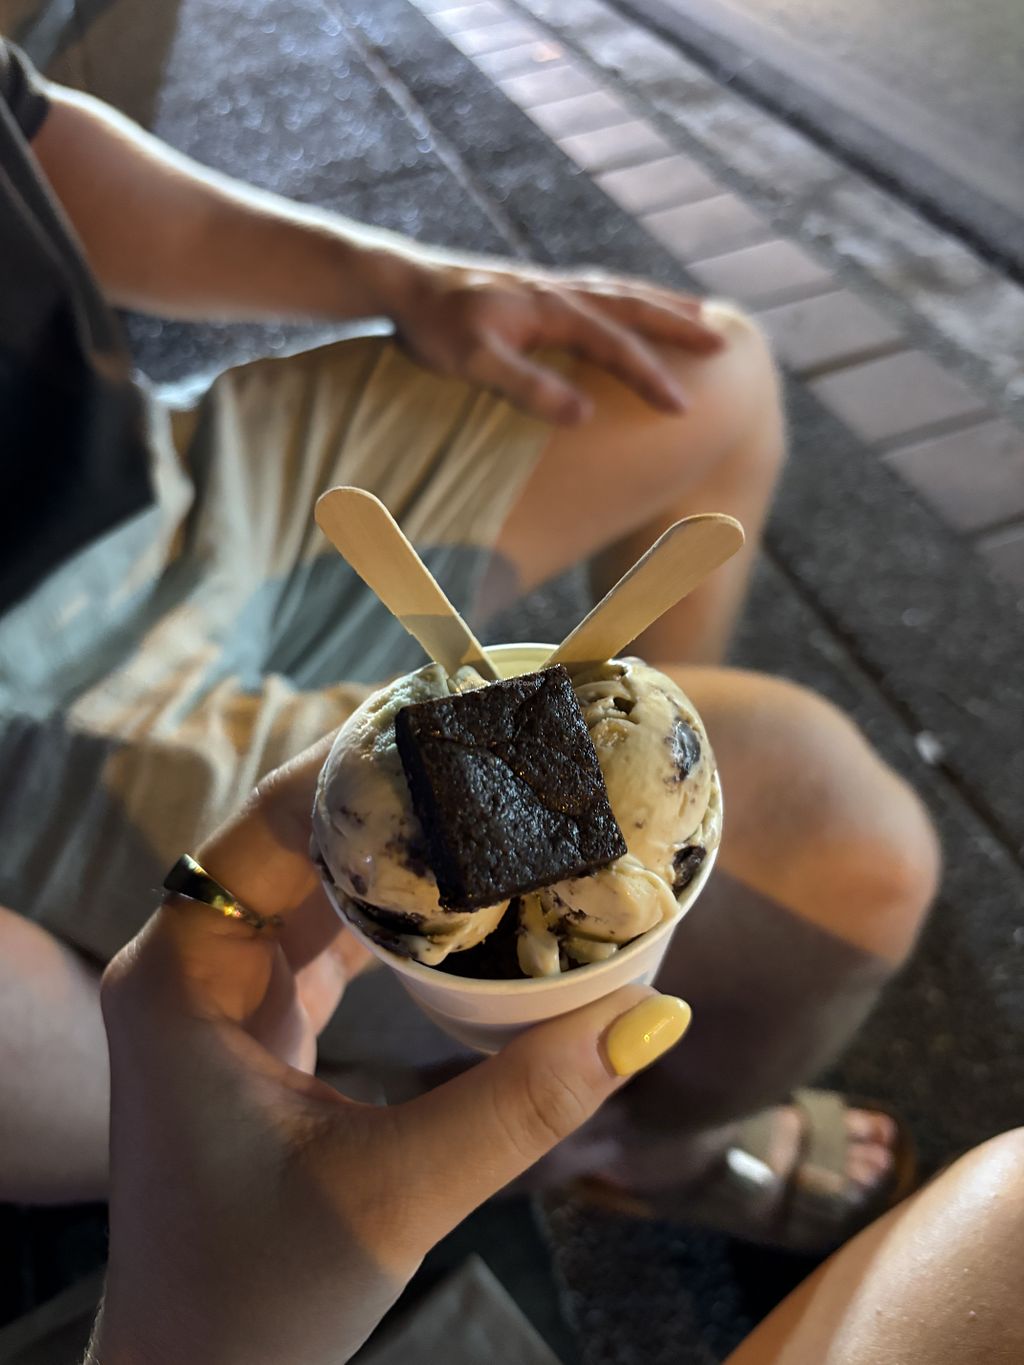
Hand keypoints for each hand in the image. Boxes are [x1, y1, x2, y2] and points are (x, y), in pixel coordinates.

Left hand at [93, 738, 691, 1364]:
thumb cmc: (256, 1301)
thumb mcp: (395, 1196)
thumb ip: (519, 1105)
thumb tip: (649, 1015)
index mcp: (181, 978)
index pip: (266, 823)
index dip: (356, 766)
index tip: (454, 723)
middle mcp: (191, 965)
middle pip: (292, 836)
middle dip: (392, 795)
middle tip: (494, 751)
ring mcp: (226, 993)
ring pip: (315, 881)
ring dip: (399, 848)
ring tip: (493, 802)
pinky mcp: (264, 1022)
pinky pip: (331, 932)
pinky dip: (397, 909)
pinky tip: (467, 895)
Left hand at [386, 258, 723, 423]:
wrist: (401, 283)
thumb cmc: (435, 326)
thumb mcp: (476, 362)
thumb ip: (528, 386)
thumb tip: (582, 414)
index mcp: (551, 310)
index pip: (615, 347)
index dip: (651, 378)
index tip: (683, 408)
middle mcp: (558, 291)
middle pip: (633, 305)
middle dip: (679, 325)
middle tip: (723, 342)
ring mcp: (549, 285)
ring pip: (620, 290)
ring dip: (661, 303)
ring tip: (699, 313)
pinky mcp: (536, 288)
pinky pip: (599, 288)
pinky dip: (627, 295)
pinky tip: (630, 306)